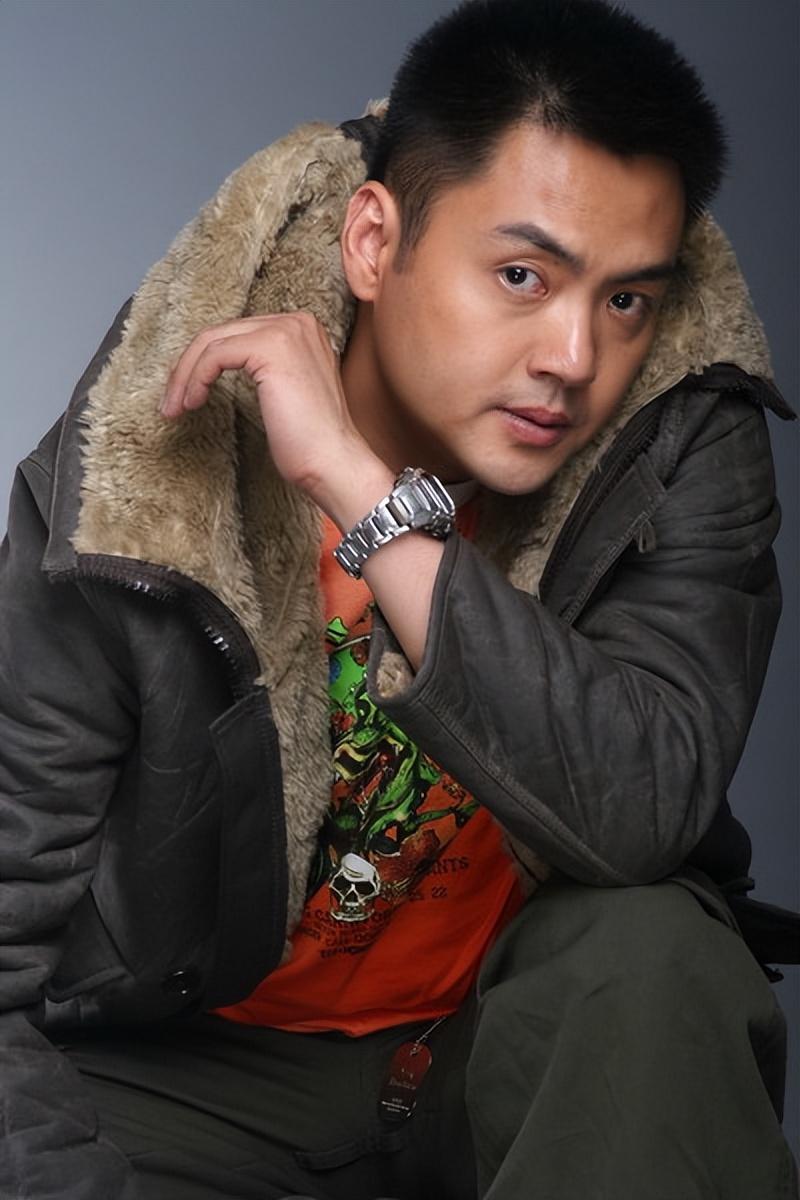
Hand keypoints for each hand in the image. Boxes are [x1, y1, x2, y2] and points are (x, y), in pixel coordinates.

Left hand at [161, 312, 391, 524]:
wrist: (332, 463)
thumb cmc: (310, 442)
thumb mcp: (282, 393)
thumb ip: (260, 369)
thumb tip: (213, 365)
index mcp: (301, 329)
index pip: (236, 334)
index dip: (203, 362)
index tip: (187, 393)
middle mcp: (296, 322)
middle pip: (221, 333)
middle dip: (188, 368)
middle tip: (172, 401)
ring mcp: (285, 331)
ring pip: (212, 341)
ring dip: (185, 376)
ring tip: (176, 407)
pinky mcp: (271, 347)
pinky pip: (214, 355)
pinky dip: (196, 379)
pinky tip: (192, 403)